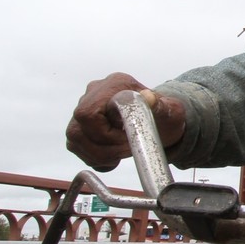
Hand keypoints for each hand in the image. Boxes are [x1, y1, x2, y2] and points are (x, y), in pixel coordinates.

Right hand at [65, 72, 185, 170]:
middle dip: (103, 148)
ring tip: (121, 154)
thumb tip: (149, 97)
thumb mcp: (168, 111)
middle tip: (126, 151)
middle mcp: (95, 93)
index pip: (88, 113)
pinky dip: (95, 158)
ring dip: (99, 155)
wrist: (160, 120)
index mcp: (115, 85)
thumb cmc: (162, 114)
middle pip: (78, 129)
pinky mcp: (82, 126)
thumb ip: (159, 105)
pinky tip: (113, 157)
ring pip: (75, 139)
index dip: (105, 134)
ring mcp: (86, 109)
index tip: (127, 141)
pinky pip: (77, 147)